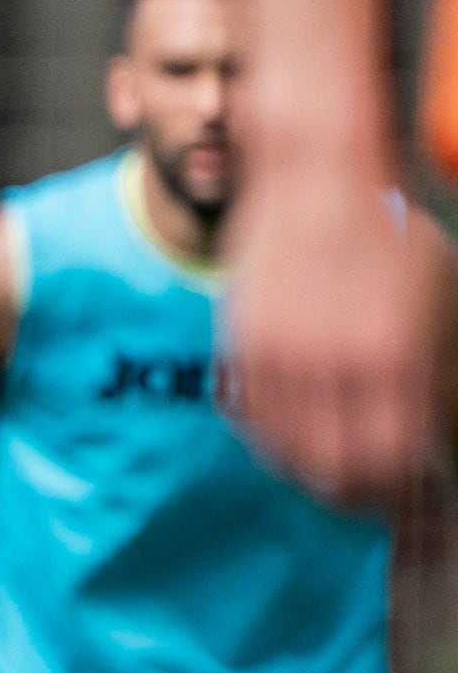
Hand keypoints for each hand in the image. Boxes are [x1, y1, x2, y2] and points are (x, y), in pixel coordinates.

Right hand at [223, 164, 431, 504]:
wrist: (313, 179)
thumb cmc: (383, 234)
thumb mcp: (432, 299)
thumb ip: (430, 368)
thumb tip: (423, 432)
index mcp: (396, 352)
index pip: (393, 458)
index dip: (394, 488)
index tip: (396, 492)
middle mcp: (336, 360)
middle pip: (337, 470)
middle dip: (350, 492)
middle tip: (359, 493)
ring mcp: (282, 354)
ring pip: (287, 451)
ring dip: (306, 468)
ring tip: (322, 465)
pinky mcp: (241, 343)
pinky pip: (251, 417)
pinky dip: (270, 435)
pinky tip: (288, 428)